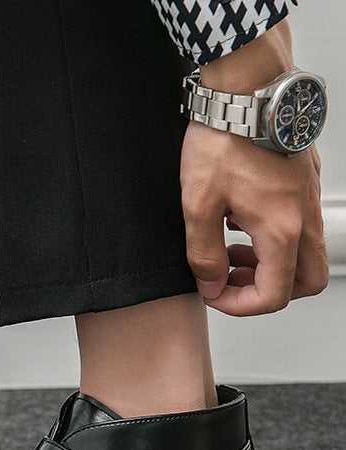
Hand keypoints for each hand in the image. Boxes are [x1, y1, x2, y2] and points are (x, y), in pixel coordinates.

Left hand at [180, 19, 327, 315]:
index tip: (212, 294)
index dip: (239, 305)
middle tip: (229, 278)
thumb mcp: (198, 206)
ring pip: (303, 254)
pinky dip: (270, 236)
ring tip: (228, 250)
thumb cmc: (224, 139)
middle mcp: (304, 216)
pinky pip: (297, 225)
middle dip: (265, 290)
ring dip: (266, 263)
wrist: (244, 88)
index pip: (275, 295)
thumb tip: (211, 285)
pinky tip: (237, 220)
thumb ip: (204, 255)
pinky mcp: (301, 183)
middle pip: (305, 281)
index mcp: (282, 229)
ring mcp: (306, 198)